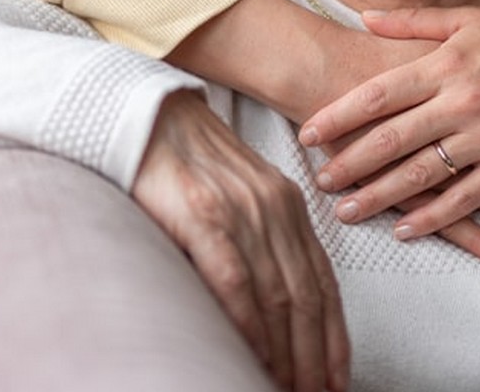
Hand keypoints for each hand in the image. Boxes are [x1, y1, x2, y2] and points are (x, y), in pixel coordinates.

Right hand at [132, 92, 348, 391]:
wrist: (142, 114)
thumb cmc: (183, 161)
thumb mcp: (237, 194)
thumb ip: (259, 238)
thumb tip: (271, 302)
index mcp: (286, 204)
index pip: (322, 283)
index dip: (333, 337)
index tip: (338, 378)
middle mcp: (273, 208)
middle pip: (306, 298)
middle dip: (315, 358)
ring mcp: (240, 210)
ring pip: (277, 296)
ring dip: (286, 353)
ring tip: (288, 390)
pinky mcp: (202, 213)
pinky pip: (235, 280)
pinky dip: (249, 324)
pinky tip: (253, 355)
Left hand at [168, 0, 479, 265]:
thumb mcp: (467, 18)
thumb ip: (412, 21)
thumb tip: (363, 17)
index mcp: (447, 64)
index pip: (379, 94)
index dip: (340, 116)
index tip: (308, 134)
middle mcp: (462, 102)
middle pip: (392, 140)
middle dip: (349, 164)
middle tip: (317, 181)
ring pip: (422, 175)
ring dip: (380, 196)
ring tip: (345, 211)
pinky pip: (467, 198)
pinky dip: (434, 217)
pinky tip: (404, 229)